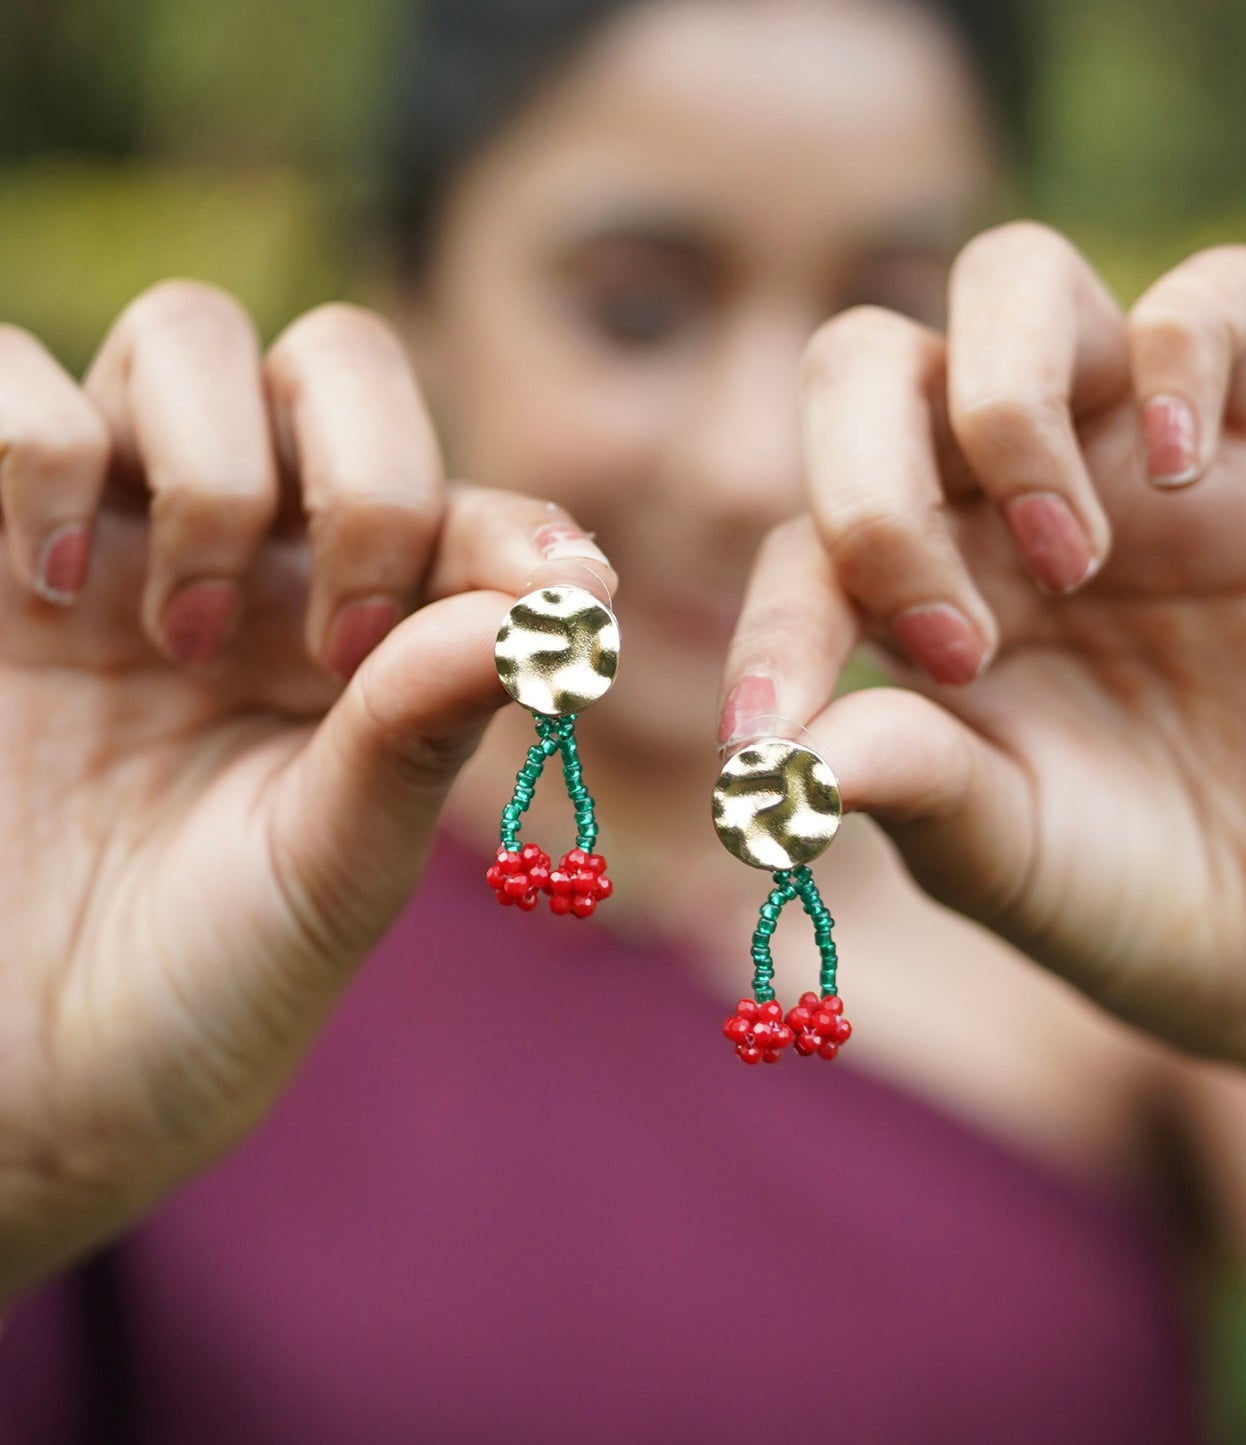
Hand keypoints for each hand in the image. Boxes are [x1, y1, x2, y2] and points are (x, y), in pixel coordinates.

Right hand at [0, 283, 612, 1295]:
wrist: (23, 1086)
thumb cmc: (197, 990)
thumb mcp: (332, 870)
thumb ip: (425, 733)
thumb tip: (559, 602)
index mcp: (362, 642)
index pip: (465, 512)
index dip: (518, 535)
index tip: (565, 593)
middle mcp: (252, 564)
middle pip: (337, 363)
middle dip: (368, 471)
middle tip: (341, 638)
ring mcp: (108, 540)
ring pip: (186, 336)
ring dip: (214, 464)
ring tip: (182, 633)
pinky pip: (0, 379)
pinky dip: (36, 440)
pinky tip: (50, 588)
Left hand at [720, 223, 1245, 1068]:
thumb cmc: (1116, 888)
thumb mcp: (989, 850)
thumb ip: (901, 782)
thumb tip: (783, 758)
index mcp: (906, 589)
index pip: (798, 542)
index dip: (772, 629)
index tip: (766, 741)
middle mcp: (991, 499)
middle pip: (862, 359)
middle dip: (870, 485)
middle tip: (953, 644)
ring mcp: (1122, 455)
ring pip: (1016, 278)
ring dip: (1006, 408)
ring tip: (1071, 564)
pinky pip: (1224, 292)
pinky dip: (1183, 349)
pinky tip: (1184, 476)